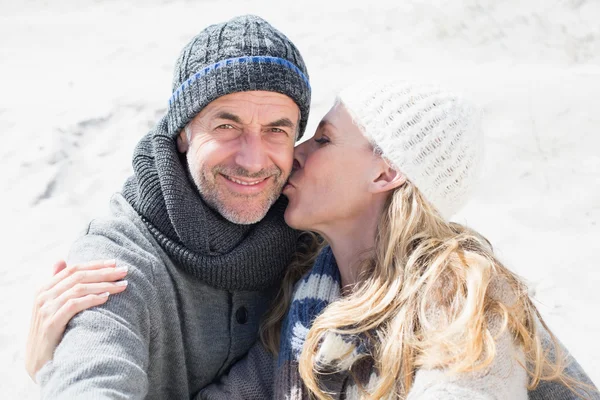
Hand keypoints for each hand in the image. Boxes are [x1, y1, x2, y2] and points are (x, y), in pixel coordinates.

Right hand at [25, 259, 128, 381]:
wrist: (39, 363)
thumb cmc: (51, 333)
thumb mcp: (52, 306)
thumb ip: (58, 285)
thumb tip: (61, 259)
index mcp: (44, 288)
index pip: (73, 269)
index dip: (95, 264)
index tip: (115, 263)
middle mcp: (43, 296)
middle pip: (78, 276)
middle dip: (104, 272)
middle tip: (125, 271)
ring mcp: (45, 309)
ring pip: (78, 288)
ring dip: (104, 285)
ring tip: (122, 286)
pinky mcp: (50, 323)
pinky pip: (74, 305)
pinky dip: (92, 299)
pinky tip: (106, 298)